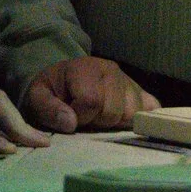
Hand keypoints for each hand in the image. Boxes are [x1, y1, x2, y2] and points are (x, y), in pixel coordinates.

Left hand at [22, 57, 162, 132]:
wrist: (66, 80)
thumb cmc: (53, 90)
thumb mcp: (38, 97)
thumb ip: (48, 109)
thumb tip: (70, 123)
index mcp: (86, 68)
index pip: (92, 101)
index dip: (80, 116)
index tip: (71, 116)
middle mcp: (112, 71)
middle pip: (114, 111)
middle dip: (97, 121)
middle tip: (87, 117)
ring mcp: (130, 81)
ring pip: (133, 114)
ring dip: (115, 122)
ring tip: (101, 116)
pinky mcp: (142, 92)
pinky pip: (152, 110)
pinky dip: (140, 119)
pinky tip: (123, 120)